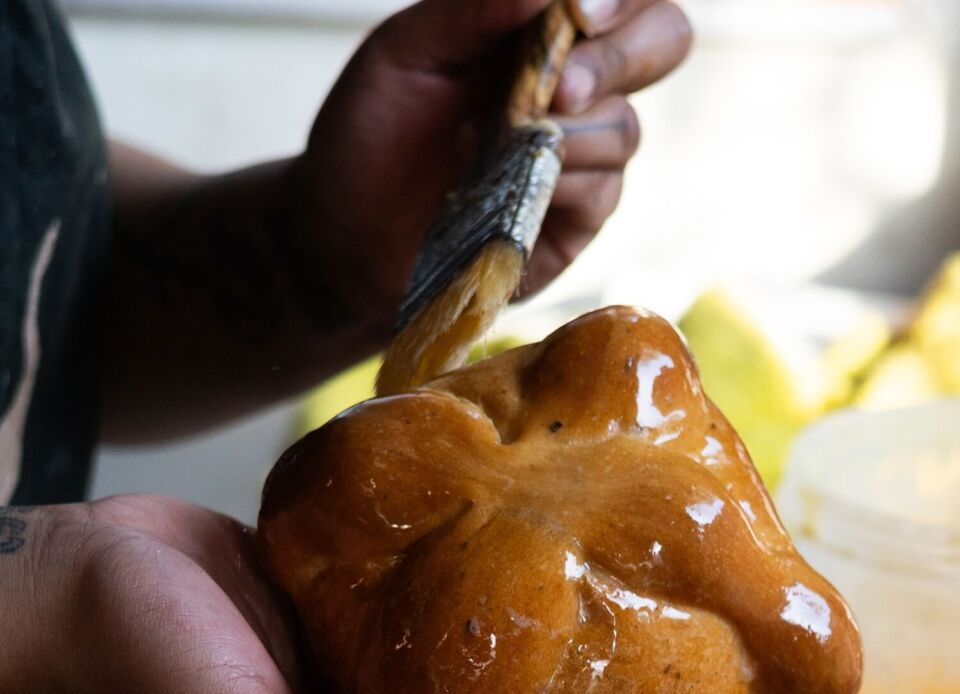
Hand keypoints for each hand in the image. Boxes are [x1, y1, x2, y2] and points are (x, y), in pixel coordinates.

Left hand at [290, 0, 691, 334]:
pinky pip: (603, 190)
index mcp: (540, 26)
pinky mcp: (577, 218)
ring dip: (560, 135)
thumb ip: (472, 8)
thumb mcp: (405, 54)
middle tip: (560, 87)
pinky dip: (556, 183)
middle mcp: (575, 82)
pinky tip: (497, 186)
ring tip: (479, 146)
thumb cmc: (370, 138)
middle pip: (665, 41)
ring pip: (625, 125)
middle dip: (620, 57)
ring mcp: (583, 153)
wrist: (346, 237)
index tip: (576, 9)